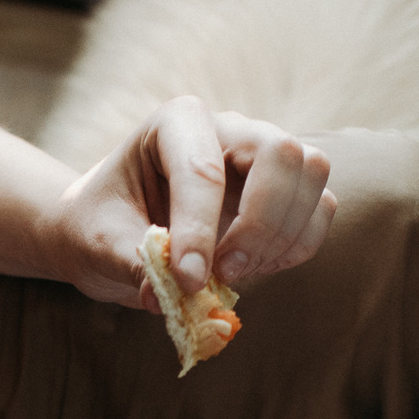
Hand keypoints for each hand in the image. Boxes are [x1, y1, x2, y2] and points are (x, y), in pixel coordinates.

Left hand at [39, 95, 338, 310]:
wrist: (112, 228)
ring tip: (233, 274)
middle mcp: (229, 128)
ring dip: (282, 237)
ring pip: (312, 174)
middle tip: (223, 273)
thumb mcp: (99, 244)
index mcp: (176, 122)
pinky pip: (320, 210)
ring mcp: (263, 155)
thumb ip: (132, 265)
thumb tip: (165, 297)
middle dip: (260, 224)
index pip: (203, 170)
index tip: (187, 281)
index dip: (199, 230)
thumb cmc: (102, 224)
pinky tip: (252, 269)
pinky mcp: (285, 190)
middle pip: (282, 153)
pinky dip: (295, 248)